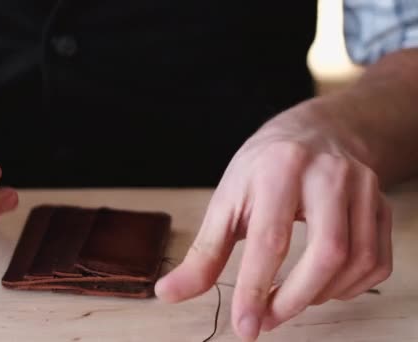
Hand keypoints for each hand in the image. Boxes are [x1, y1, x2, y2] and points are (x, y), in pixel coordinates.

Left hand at [155, 103, 392, 339]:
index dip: (257, 289)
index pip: (271, 238)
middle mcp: (328, 174)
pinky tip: (322, 285)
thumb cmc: (263, 169)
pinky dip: (350, 287)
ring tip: (290, 298)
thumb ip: (202, 252)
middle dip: (295, 299)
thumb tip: (167, 293)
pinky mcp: (382, 204)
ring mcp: (363, 188)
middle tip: (268, 320)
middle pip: (327, 252)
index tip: (246, 326)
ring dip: (322, 295)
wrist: (313, 133)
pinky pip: (377, 261)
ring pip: (357, 260)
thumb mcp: (226, 200)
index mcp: (279, 169)